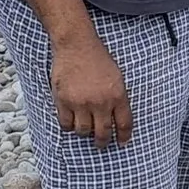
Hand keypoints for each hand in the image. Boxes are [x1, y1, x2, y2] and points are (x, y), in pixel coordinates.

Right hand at [52, 33, 131, 147]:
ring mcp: (81, 103)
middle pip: (103, 132)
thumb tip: (115, 117)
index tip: (122, 142)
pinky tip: (71, 123)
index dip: (123, 136)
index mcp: (118, 95)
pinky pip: (66, 124)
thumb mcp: (117, 76)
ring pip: (83, 131)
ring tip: (85, 131)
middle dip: (102, 141)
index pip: (124, 124)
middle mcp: (100, 102)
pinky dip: (68, 126)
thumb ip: (117, 97)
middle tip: (101, 144)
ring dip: (85, 133)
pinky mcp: (64, 101)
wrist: (76, 45)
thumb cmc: (97, 58)